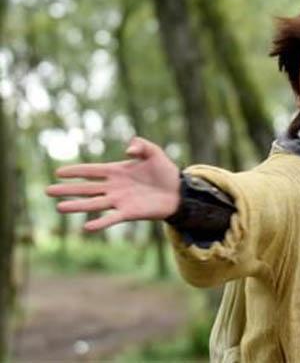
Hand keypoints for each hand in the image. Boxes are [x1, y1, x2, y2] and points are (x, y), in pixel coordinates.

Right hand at [45, 136, 180, 231]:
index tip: (58, 172)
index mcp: (117, 171)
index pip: (91, 171)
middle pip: (86, 188)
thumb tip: (129, 148)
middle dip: (67, 190)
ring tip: (59, 207)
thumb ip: (142, 146)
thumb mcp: (155, 152)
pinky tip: (87, 227)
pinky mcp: (129, 213)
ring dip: (77, 206)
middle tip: (47, 190)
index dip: (76, 171)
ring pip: (94, 204)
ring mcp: (120, 201)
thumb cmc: (165, 171)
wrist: (179, 192)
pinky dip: (100, 223)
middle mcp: (114, 187)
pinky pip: (111, 218)